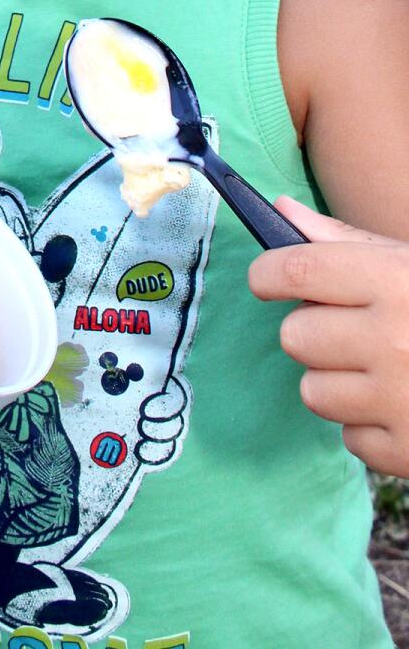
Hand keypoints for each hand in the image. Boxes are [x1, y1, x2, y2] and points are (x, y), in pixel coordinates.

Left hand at [249, 195, 408, 475]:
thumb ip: (345, 243)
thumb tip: (281, 212)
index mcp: (393, 282)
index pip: (296, 271)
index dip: (267, 275)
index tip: (266, 282)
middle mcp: (393, 339)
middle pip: (294, 337)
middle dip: (314, 334)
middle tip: (351, 332)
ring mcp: (400, 400)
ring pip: (313, 392)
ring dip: (338, 385)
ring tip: (384, 373)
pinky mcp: (406, 450)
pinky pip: (348, 439)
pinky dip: (370, 428)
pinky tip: (404, 409)